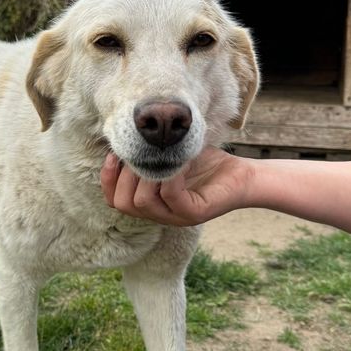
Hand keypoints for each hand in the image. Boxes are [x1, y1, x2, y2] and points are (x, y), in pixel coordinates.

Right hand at [100, 147, 253, 225]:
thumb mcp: (170, 155)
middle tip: (139, 154)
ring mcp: (176, 217)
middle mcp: (160, 215)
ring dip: (146, 174)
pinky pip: (171, 196)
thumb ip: (148, 152)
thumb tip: (121, 133)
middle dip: (125, 174)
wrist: (243, 176)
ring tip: (159, 157)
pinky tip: (176, 161)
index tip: (113, 154)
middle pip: (123, 204)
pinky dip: (169, 175)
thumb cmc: (206, 165)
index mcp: (151, 204)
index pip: (115, 201)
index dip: (107, 179)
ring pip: (142, 203)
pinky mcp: (194, 213)